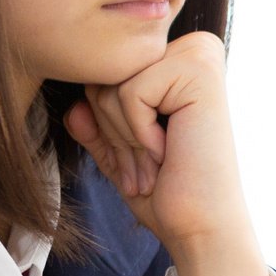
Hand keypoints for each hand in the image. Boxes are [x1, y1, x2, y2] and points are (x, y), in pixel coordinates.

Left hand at [62, 31, 269, 275]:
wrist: (203, 228)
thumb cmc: (168, 193)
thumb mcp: (120, 153)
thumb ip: (96, 127)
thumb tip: (73, 107)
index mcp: (179, 60)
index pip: (106, 74)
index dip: (108, 125)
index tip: (143, 160)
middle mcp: (193, 47)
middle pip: (106, 74)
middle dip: (114, 131)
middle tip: (150, 166)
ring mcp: (198, 55)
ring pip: (113, 85)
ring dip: (126, 138)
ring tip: (159, 162)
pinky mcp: (198, 71)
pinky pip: (128, 94)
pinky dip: (139, 134)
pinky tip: (170, 151)